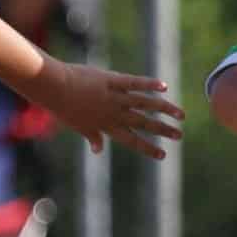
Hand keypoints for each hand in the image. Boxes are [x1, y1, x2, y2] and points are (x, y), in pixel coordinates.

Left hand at [31, 60, 184, 159]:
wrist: (55, 88)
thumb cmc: (64, 107)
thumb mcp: (78, 125)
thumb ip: (92, 136)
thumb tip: (98, 150)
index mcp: (106, 126)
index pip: (132, 141)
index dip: (148, 148)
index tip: (163, 155)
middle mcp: (114, 114)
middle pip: (143, 124)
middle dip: (163, 130)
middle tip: (179, 135)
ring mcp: (114, 97)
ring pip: (145, 104)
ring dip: (164, 109)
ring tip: (180, 115)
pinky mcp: (112, 80)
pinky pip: (134, 82)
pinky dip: (149, 84)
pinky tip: (164, 87)